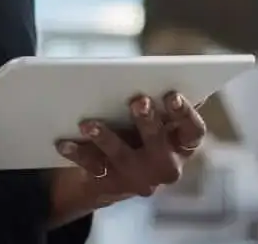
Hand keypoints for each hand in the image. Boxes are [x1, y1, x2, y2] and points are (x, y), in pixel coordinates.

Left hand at [56, 91, 208, 198]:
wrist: (118, 176)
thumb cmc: (142, 132)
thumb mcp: (158, 120)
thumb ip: (160, 102)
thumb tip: (154, 73)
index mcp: (182, 145)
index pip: (194, 131)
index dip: (185, 114)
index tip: (172, 95)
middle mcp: (166, 166)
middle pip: (159, 145)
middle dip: (148, 123)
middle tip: (138, 100)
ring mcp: (139, 178)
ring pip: (123, 158)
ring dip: (107, 138)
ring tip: (88, 123)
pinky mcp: (112, 184)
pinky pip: (93, 167)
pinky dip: (78, 153)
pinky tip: (64, 142)